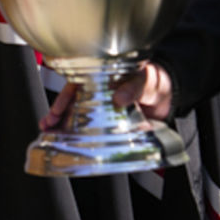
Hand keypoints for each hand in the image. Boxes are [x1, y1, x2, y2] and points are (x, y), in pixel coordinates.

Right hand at [40, 62, 172, 129]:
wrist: (171, 96)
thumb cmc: (156, 79)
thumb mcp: (146, 78)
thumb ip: (133, 86)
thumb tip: (118, 97)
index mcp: (103, 76)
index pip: (78, 84)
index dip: (65, 97)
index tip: (57, 109)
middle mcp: (100, 91)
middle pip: (73, 101)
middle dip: (58, 113)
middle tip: (48, 124)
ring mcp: (105, 107)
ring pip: (80, 115)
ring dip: (65, 125)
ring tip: (52, 134)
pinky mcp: (113, 122)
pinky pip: (95, 129)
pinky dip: (83, 136)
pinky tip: (74, 143)